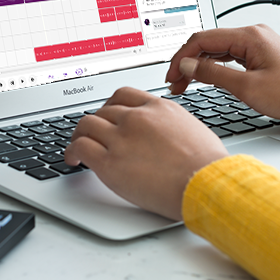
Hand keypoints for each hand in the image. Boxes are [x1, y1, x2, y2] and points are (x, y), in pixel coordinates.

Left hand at [64, 87, 228, 220]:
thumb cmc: (207, 166)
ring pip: (87, 125)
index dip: (110, 106)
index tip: (107, 115)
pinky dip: (71, 151)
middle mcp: (137, 118)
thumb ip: (172, 124)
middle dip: (96, 123)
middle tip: (93, 135)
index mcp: (158, 108)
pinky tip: (73, 159)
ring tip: (77, 145)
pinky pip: (80, 147)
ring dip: (79, 135)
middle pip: (103, 111)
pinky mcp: (110, 162)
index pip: (123, 95)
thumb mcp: (193, 129)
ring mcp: (122, 138)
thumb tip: (167, 132)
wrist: (206, 184)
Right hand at [165, 24, 279, 121]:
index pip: (201, 40)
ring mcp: (255, 43)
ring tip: (184, 85)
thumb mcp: (247, 87)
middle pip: (206, 43)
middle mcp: (251, 34)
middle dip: (186, 63)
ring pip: (216, 50)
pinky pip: (228, 56)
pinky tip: (204, 79)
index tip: (171, 76)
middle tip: (174, 84)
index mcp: (248, 36)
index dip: (181, 58)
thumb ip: (213, 74)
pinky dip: (213, 68)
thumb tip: (187, 66)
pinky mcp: (259, 54)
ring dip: (198, 66)